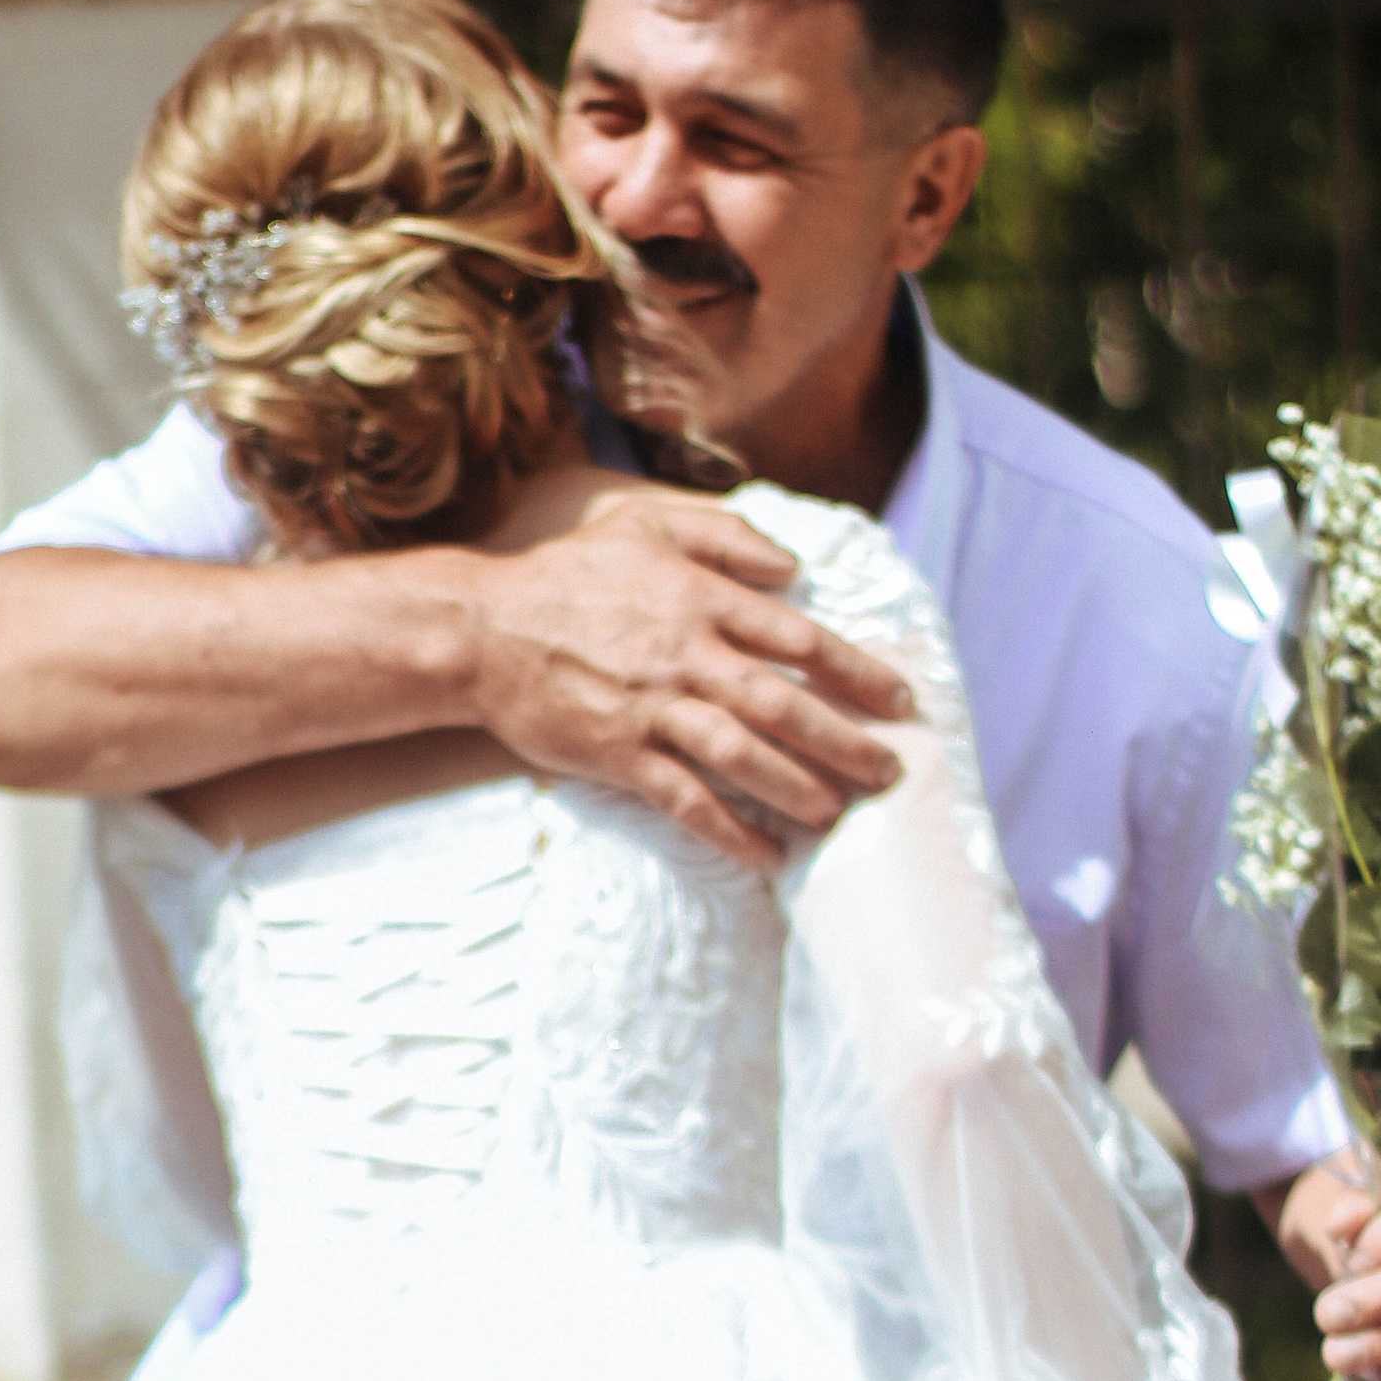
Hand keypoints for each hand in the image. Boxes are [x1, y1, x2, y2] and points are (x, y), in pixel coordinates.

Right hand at [466, 492, 911, 867]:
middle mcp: (686, 655)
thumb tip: (792, 566)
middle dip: (846, 742)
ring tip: (837, 814)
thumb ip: (724, 536)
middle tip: (888, 773)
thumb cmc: (567, 577)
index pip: (799, 637)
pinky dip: (731, 829)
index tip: (898, 699)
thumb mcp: (645, 526)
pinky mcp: (619, 753)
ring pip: (744, 755)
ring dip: (799, 789)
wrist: (481, 630)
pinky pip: (687, 799)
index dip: (856, 671)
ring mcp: (652, 708)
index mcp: (700, 599)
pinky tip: (766, 854)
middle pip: (784, 704)